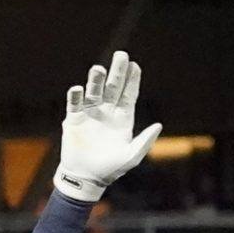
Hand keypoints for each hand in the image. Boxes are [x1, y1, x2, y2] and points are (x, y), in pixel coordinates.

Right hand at [53, 51, 162, 202]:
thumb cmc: (111, 169)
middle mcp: (107, 112)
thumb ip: (144, 141)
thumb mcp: (131, 156)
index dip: (132, 80)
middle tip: (121, 55)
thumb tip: (159, 125)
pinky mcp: (74, 120)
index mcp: (123, 118)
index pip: (129, 94)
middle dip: (117, 71)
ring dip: (96, 80)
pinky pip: (74, 104)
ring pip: (94, 91)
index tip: (134, 65)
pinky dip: (76, 95)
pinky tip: (78, 89)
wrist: (86, 178)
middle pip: (113, 87)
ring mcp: (90, 114)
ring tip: (98, 69)